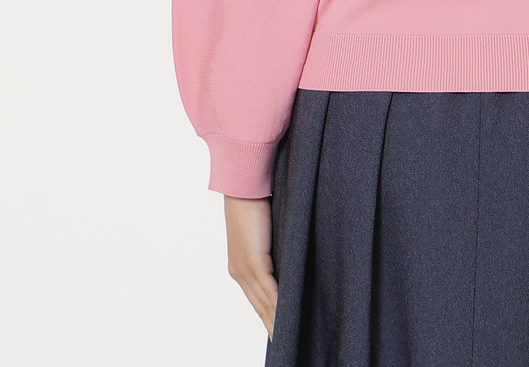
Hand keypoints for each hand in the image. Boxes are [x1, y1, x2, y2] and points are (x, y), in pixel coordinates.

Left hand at [224, 195, 277, 340]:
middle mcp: (239, 272)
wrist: (244, 184)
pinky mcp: (253, 263)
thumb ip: (273, 248)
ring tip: (289, 339)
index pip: (256, 299)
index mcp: (240, 267)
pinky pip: (270, 291)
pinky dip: (280, 307)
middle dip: (272, 326)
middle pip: (259, 308)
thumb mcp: (266, 231)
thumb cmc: (255, 201)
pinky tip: (288, 318)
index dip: (268, 317)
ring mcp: (244, 269)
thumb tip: (288, 256)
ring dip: (277, 322)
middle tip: (285, 344)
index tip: (279, 332)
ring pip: (264, 304)